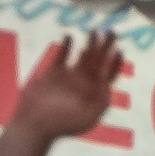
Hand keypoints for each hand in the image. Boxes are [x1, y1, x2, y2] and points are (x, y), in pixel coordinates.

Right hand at [16, 32, 130, 144]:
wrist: (35, 124)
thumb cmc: (62, 122)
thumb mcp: (89, 116)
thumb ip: (101, 100)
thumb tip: (108, 84)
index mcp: (94, 93)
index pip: (109, 74)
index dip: (115, 62)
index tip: (119, 48)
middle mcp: (84, 83)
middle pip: (98, 61)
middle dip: (106, 46)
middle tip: (110, 31)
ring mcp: (68, 77)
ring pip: (82, 56)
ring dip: (89, 44)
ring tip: (93, 31)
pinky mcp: (52, 73)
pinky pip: (61, 56)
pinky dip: (66, 46)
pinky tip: (69, 36)